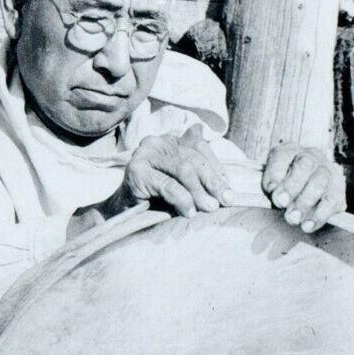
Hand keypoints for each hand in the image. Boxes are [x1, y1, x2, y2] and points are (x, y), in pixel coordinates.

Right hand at [118, 124, 233, 218]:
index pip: (200, 147)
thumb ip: (200, 173)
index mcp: (170, 142)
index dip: (217, 168)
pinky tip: (188, 211)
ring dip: (199, 192)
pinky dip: (182, 199)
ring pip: (183, 169)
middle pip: (193, 158)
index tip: (228, 190)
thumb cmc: (157, 199)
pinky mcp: (136, 171)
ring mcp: (145, 154)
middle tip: (225, 201)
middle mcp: (157, 142)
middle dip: (212, 182)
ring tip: (208, 208)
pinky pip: (168, 185)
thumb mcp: (183, 185)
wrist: (124, 213)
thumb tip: (224, 173)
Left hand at [262, 144, 345, 232]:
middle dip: (293, 187)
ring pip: (320, 182)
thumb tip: (278, 197)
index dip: (276, 174)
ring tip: (293, 219)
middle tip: (282, 205)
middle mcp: (311, 156)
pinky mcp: (338, 189)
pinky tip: (308, 226)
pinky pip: (331, 201)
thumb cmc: (285, 188)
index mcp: (290, 151)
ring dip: (305, 202)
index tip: (272, 193)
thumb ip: (272, 187)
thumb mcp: (273, 183)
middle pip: (305, 165)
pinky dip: (319, 215)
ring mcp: (327, 171)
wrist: (307, 193)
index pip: (282, 156)